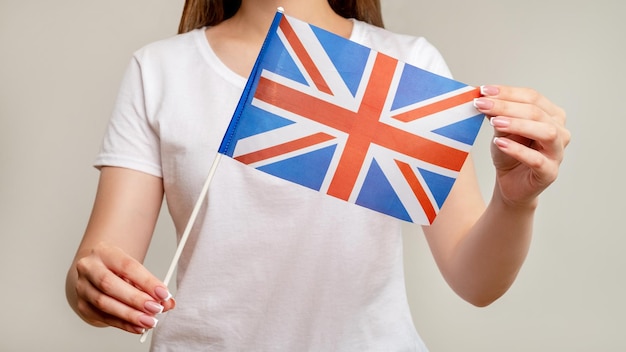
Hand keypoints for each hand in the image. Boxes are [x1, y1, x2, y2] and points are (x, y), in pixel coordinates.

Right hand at [72, 242, 174, 333]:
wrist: (97, 271)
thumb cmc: (119, 269)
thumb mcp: (135, 270)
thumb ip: (152, 285)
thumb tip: (168, 302)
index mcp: (104, 252)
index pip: (127, 266)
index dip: (146, 281)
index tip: (163, 293)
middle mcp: (89, 268)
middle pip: (110, 285)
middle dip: (136, 299)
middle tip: (156, 308)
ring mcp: (82, 287)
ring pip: (103, 303)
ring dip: (130, 315)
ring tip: (149, 320)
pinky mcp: (82, 305)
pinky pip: (103, 317)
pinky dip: (123, 324)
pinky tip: (138, 326)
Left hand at [473, 85, 569, 206]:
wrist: (509, 184)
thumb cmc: (509, 154)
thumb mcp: (500, 130)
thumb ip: (497, 114)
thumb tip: (485, 96)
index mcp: (551, 115)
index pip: (532, 97)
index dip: (507, 92)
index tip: (484, 90)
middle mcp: (559, 131)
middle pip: (537, 112)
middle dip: (506, 106)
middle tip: (482, 104)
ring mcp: (557, 152)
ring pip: (546, 132)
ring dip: (518, 124)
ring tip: (494, 122)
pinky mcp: (549, 172)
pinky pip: (536, 159)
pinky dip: (518, 150)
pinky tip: (500, 143)